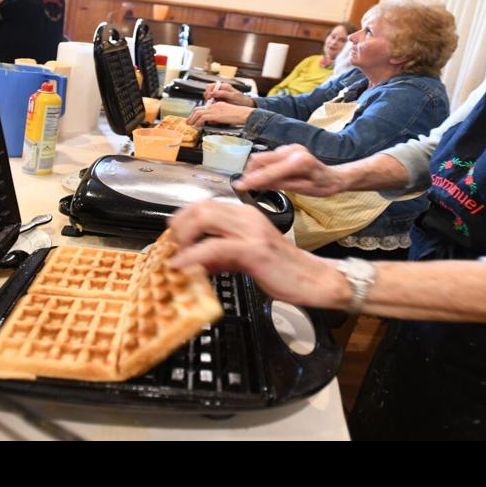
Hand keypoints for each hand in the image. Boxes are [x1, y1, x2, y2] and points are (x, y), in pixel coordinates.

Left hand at [166, 200, 347, 308]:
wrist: (314, 280)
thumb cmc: (285, 270)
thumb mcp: (247, 258)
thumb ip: (222, 255)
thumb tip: (196, 260)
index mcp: (247, 215)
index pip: (206, 205)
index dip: (183, 218)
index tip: (173, 236)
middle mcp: (248, 217)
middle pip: (201, 207)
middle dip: (179, 226)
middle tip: (171, 247)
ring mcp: (251, 232)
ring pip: (204, 220)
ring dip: (183, 238)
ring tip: (175, 256)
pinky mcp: (254, 250)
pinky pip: (214, 247)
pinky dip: (193, 256)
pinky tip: (182, 266)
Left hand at [188, 102, 250, 126]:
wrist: (244, 114)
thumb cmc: (239, 116)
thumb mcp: (227, 115)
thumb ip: (218, 117)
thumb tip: (212, 122)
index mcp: (217, 105)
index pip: (204, 108)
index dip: (197, 113)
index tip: (194, 118)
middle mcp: (214, 106)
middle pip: (199, 109)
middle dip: (192, 115)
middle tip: (188, 121)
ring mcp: (214, 110)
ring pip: (198, 112)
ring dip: (192, 119)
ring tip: (190, 124)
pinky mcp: (215, 114)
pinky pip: (203, 117)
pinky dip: (198, 121)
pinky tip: (198, 126)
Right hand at [202, 82, 253, 106]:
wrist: (247, 106)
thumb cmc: (242, 100)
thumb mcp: (233, 96)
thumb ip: (223, 93)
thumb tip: (214, 93)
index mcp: (223, 86)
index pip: (210, 86)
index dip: (208, 92)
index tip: (209, 98)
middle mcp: (220, 91)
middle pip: (208, 93)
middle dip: (207, 98)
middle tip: (210, 103)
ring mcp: (219, 97)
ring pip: (209, 99)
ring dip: (209, 103)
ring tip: (213, 107)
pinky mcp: (220, 103)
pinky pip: (213, 105)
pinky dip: (212, 108)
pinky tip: (215, 110)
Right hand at [233, 145, 348, 196]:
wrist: (334, 176)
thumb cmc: (323, 185)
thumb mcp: (302, 190)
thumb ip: (279, 184)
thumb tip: (258, 184)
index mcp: (298, 161)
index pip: (268, 171)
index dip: (252, 179)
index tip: (240, 186)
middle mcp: (292, 150)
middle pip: (260, 158)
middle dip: (250, 172)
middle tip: (246, 186)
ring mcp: (289, 148)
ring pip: (263, 157)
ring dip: (256, 170)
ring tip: (258, 184)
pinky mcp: (287, 149)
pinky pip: (269, 157)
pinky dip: (264, 167)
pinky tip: (269, 177)